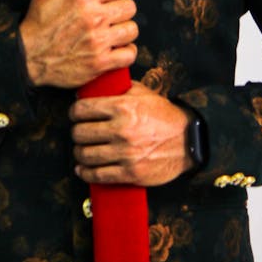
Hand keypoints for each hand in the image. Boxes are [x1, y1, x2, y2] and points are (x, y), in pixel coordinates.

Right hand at [18, 0, 137, 89]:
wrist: (28, 56)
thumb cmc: (37, 25)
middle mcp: (95, 17)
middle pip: (129, 7)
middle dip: (122, 9)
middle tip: (114, 13)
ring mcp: (99, 41)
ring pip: (131, 30)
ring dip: (124, 30)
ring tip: (116, 31)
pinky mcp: (100, 62)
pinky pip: (129, 54)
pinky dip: (126, 52)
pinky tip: (118, 49)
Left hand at [69, 82, 192, 185]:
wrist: (188, 140)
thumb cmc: (164, 116)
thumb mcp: (143, 93)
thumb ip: (119, 88)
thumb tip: (96, 86)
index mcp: (122, 107)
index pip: (83, 109)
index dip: (74, 112)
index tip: (75, 115)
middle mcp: (121, 130)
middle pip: (80, 133)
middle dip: (76, 132)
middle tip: (79, 133)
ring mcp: (125, 153)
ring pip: (85, 155)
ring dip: (79, 153)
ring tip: (81, 150)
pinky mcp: (130, 172)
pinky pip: (98, 175)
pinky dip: (86, 173)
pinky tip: (83, 169)